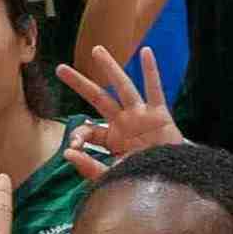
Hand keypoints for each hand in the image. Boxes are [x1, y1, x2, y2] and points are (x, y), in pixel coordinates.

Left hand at [60, 45, 182, 181]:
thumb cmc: (142, 181)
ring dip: (110, 68)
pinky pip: (155, 90)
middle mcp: (123, 123)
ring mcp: (141, 116)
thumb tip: (67, 153)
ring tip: (96, 50)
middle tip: (60, 69)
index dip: (78, 136)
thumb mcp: (111, 177)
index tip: (73, 147)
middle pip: (98, 97)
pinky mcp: (159, 115)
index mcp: (111, 138)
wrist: (172, 184)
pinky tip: (146, 52)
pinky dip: (152, 72)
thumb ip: (89, 168)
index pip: (88, 130)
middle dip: (79, 83)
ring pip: (123, 87)